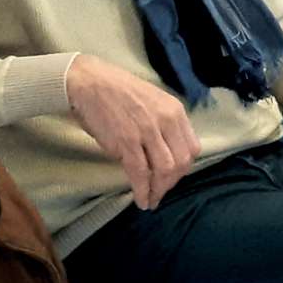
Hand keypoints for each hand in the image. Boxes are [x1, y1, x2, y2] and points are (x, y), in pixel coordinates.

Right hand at [66, 54, 199, 210]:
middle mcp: (167, 121)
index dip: (184, 168)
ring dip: (159, 190)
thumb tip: (166, 151)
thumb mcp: (153, 102)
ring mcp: (147, 132)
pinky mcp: (126, 142)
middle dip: (172, 183)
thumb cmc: (118, 92)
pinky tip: (141, 200)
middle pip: (182, 162)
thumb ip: (164, 124)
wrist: (90, 82)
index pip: (192, 148)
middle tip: (161, 193)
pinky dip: (142, 190)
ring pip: (164, 170)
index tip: (173, 177)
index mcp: (175, 111)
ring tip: (151, 200)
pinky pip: (140, 173)